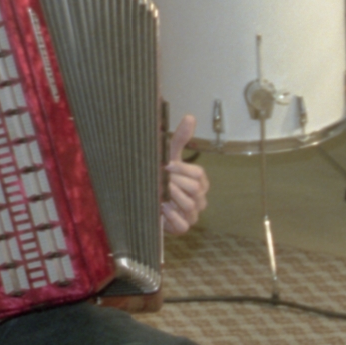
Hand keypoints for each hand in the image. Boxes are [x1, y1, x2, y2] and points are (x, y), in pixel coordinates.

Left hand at [162, 115, 208, 234]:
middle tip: (160, 180)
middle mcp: (200, 199)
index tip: (165, 165)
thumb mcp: (169, 156)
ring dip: (171, 197)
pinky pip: (182, 224)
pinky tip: (160, 208)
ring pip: (189, 206)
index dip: (181, 169)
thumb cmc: (161, 175)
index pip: (198, 174)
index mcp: (200, 182)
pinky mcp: (183, 229)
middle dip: (174, 182)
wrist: (145, 200)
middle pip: (195, 189)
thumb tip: (190, 116)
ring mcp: (193, 215)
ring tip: (158, 192)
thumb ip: (180, 139)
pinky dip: (171, 215)